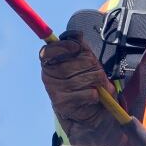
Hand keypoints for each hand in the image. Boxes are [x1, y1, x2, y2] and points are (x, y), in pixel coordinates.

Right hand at [40, 31, 123, 145]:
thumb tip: (77, 35)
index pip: (48, 50)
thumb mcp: (86, 60)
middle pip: (72, 63)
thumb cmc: (87, 81)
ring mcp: (53, 90)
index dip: (63, 47)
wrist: (90, 111)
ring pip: (82, 78)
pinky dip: (96, 94)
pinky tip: (93, 97)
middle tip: (97, 71)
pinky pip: (87, 93)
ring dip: (97, 81)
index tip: (76, 48)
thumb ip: (81, 47)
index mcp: (50, 62)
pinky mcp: (62, 104)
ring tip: (98, 85)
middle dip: (91, 65)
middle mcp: (48, 76)